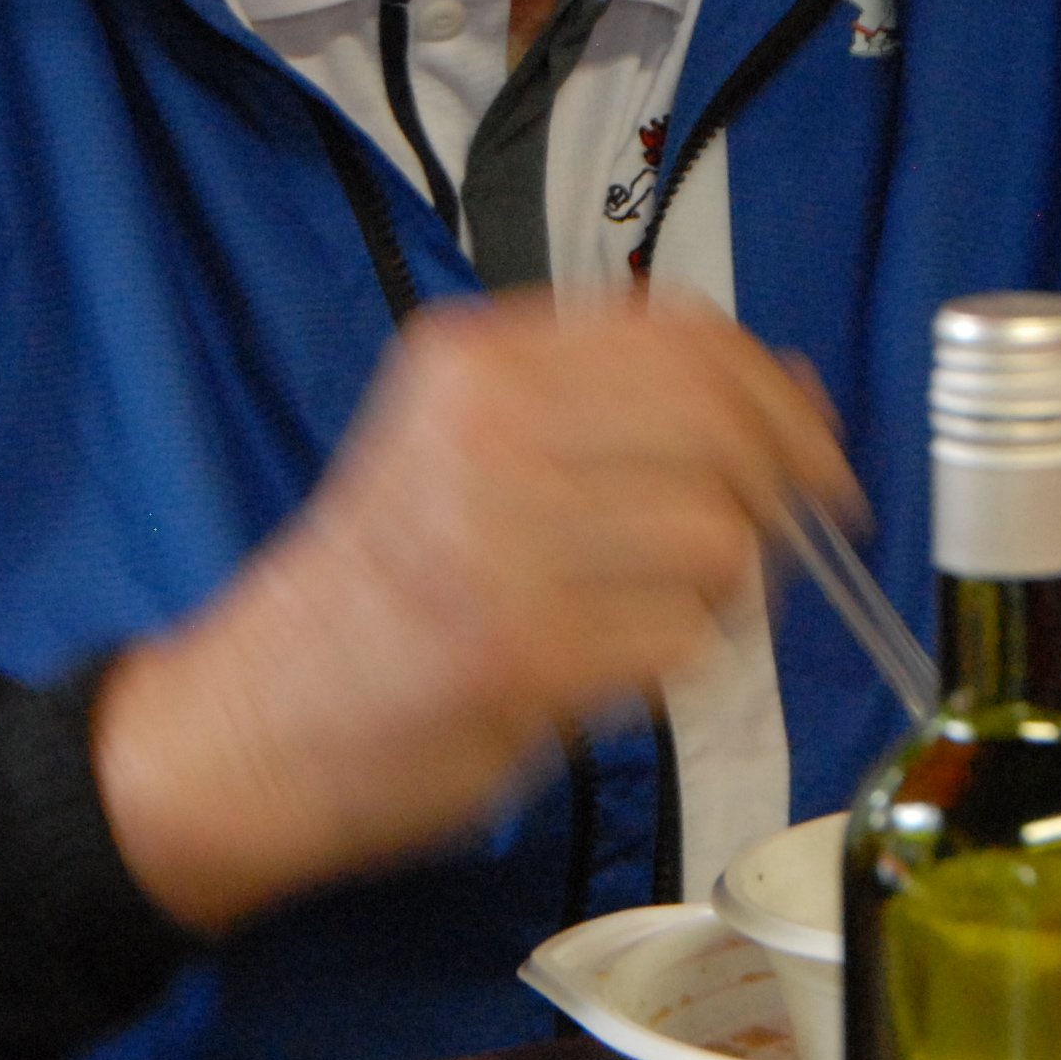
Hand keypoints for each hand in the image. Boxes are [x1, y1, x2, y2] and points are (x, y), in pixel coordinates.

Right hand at [86, 291, 854, 931]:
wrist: (247, 726)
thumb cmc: (373, 589)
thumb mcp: (457, 437)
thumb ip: (599, 399)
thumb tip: (784, 392)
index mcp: (473, 361)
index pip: (685, 333)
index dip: (778, 391)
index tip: (813, 440)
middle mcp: (484, 432)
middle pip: (725, 426)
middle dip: (786, 486)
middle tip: (791, 531)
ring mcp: (501, 544)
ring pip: (722, 538)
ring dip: (729, 588)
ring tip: (664, 607)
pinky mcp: (522, 655)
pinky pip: (683, 639)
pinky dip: (681, 659)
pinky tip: (620, 661)